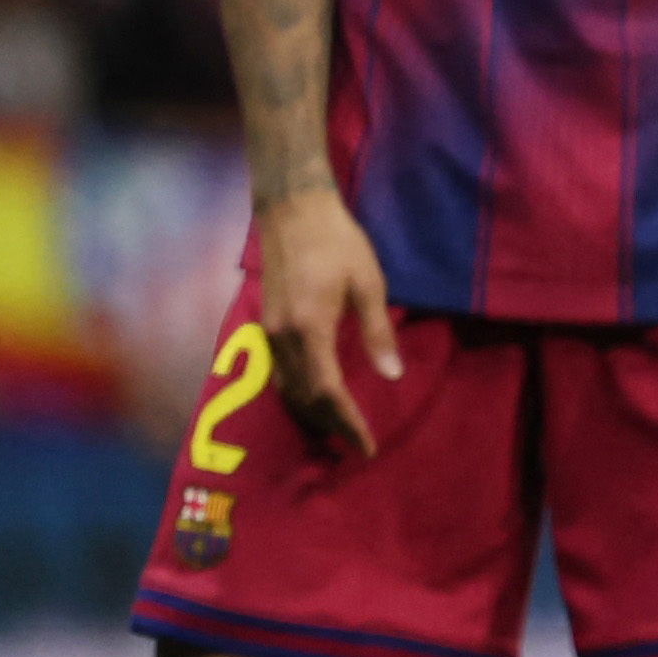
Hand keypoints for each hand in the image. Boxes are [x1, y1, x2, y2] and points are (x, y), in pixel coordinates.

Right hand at [253, 189, 400, 458]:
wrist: (292, 212)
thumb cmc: (339, 244)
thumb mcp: (369, 285)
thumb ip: (378, 333)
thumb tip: (392, 375)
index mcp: (310, 329)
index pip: (327, 391)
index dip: (346, 421)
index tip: (364, 444)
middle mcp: (282, 338)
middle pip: (304, 396)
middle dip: (330, 424)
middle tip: (356, 444)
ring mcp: (268, 333)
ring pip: (287, 388)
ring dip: (311, 413)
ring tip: (339, 430)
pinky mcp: (265, 325)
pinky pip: (280, 372)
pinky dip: (298, 392)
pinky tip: (315, 399)